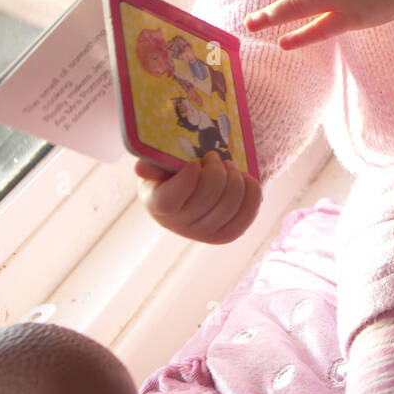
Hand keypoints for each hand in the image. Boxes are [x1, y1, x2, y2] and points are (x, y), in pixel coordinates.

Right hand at [134, 152, 260, 244]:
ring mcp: (203, 234)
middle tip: (214, 157)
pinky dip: (251, 192)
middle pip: (207, 197)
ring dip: (235, 178)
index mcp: (156, 203)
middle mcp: (178, 224)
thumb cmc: (172, 170)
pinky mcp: (225, 235)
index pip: (170, 200)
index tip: (195, 164)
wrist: (190, 188)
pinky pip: (247, 215)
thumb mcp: (159, 162)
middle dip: (216, 170)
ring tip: (228, 167)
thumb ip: (152, 163)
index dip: (186, 181)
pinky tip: (244, 179)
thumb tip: (141, 170)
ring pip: (230, 204)